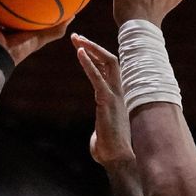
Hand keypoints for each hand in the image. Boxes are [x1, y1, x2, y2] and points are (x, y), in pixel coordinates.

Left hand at [71, 34, 133, 167]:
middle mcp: (118, 92)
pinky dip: (89, 63)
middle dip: (93, 46)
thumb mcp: (103, 135)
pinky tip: (79, 53)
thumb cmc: (110, 150)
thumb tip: (97, 140)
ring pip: (107, 63)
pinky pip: (98, 77)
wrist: (119, 158)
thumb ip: (100, 131)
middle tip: (76, 37)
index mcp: (117, 97)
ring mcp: (115, 96)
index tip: (82, 47)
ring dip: (91, 49)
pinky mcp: (108, 102)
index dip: (96, 56)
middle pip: (110, 61)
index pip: (109, 70)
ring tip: (77, 39)